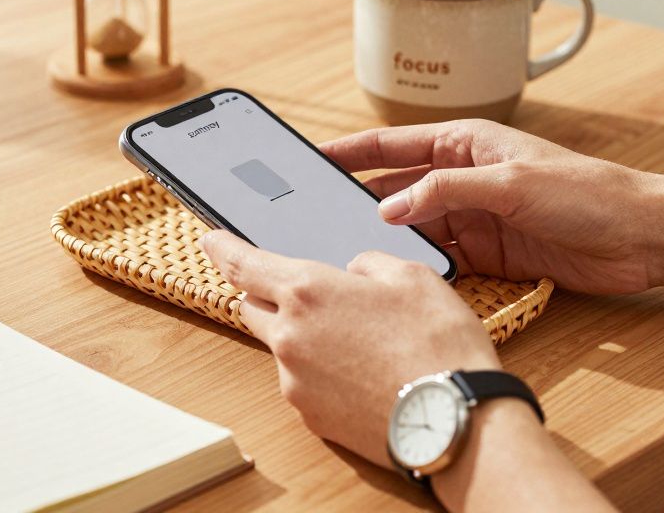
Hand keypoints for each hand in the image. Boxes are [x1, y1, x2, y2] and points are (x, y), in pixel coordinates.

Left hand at [199, 231, 499, 467]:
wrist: (453, 421)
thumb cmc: (438, 344)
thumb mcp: (411, 276)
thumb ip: (368, 264)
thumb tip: (353, 272)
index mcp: (308, 291)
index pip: (243, 264)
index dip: (222, 249)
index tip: (210, 241)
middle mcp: (290, 336)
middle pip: (252, 306)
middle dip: (266, 294)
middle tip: (303, 292)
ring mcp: (296, 381)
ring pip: (281, 347)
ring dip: (301, 336)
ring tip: (357, 340)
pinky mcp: (310, 416)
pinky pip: (302, 382)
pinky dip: (320, 371)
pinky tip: (361, 372)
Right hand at [321, 119, 656, 295]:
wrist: (640, 237)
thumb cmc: (587, 193)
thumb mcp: (509, 184)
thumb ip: (445, 192)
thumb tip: (389, 208)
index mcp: (467, 144)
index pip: (394, 145)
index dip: (352, 152)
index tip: (313, 158)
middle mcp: (465, 178)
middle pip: (397, 189)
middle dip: (360, 202)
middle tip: (318, 216)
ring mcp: (475, 217)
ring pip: (415, 227)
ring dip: (390, 239)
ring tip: (349, 252)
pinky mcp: (489, 253)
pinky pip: (441, 258)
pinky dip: (419, 266)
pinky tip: (397, 276)